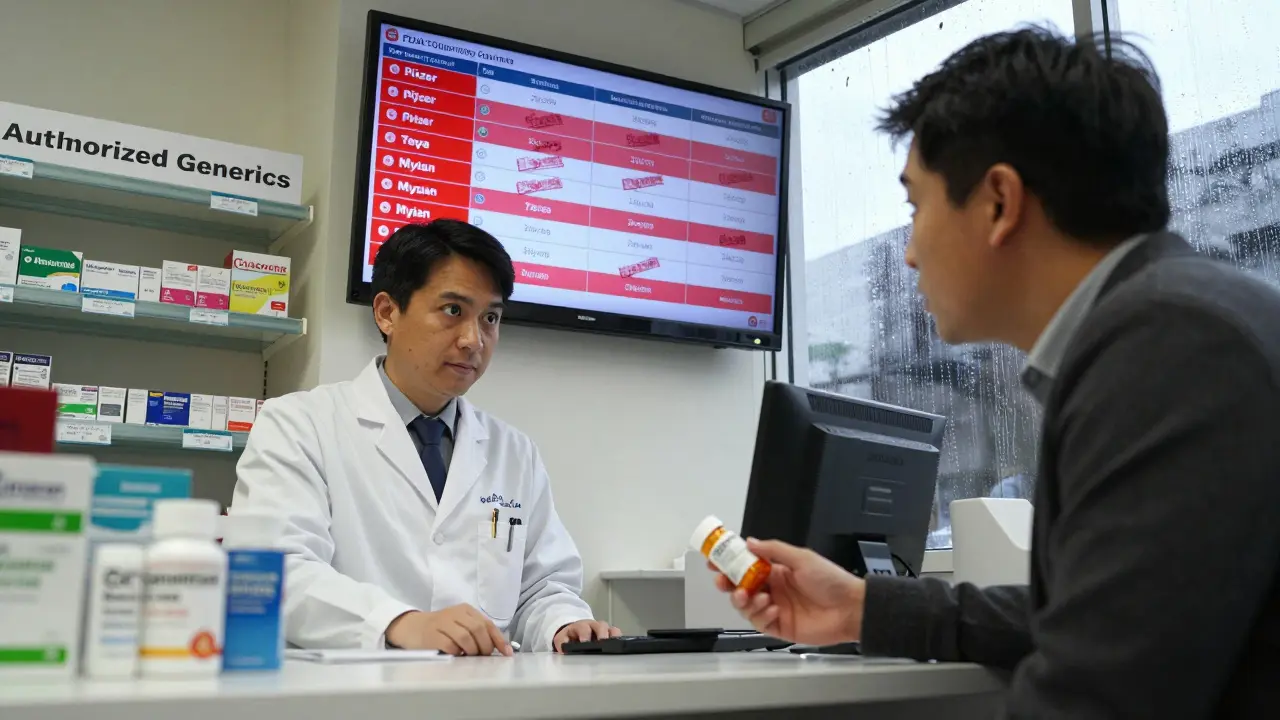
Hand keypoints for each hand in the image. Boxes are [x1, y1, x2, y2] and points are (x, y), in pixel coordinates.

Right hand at [385, 605, 512, 655]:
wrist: (412, 627)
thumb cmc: (441, 628)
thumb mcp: (460, 624)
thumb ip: (478, 632)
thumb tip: (501, 649)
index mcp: (465, 610)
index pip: (487, 624)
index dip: (499, 640)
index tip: (507, 653)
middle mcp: (454, 613)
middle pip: (478, 629)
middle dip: (485, 646)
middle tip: (483, 656)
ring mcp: (442, 623)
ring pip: (465, 637)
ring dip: (472, 651)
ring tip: (469, 656)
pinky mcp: (431, 635)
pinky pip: (450, 645)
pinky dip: (457, 653)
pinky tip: (456, 655)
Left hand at [553, 620, 621, 652]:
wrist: (574, 631)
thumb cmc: (569, 637)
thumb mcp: (562, 640)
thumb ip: (562, 644)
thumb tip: (564, 651)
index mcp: (581, 626)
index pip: (583, 628)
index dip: (585, 634)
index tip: (585, 642)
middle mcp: (593, 625)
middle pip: (600, 626)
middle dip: (602, 634)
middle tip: (602, 642)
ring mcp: (603, 629)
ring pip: (611, 629)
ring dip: (613, 636)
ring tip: (614, 645)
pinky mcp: (610, 634)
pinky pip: (617, 633)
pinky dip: (619, 639)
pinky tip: (619, 647)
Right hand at [712, 538, 864, 645]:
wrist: (850, 608)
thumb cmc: (831, 580)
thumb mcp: (802, 558)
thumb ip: (774, 550)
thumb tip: (749, 542)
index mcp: (776, 570)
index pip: (746, 565)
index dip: (728, 563)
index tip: (715, 560)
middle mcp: (773, 589)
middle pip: (740, 586)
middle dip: (728, 584)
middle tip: (723, 582)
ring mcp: (775, 608)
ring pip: (746, 606)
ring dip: (744, 601)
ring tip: (754, 597)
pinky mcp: (780, 627)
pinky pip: (760, 623)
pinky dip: (761, 616)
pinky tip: (772, 610)